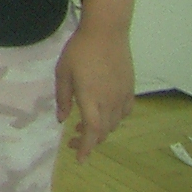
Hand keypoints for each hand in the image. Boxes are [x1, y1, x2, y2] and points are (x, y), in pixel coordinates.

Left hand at [58, 0, 135, 160]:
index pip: (91, 132)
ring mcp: (122, 96)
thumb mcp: (62, 73)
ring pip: (114, 124)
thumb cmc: (79, 51)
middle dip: (88, 141)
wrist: (106, 33)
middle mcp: (109, 102)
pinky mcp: (130, 89)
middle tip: (72, 141)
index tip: (79, 159)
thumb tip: (62, 119)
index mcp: (90, 100)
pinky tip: (104, 115)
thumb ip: (62, 98)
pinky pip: (124, 112)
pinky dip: (114, 120)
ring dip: (100, 131)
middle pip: (102, 131)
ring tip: (85, 127)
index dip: (85, 148)